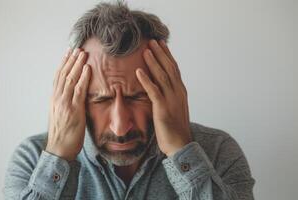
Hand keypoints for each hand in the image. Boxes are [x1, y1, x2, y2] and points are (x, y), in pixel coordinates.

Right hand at [46, 48, 90, 160]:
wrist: (59, 149)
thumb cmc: (61, 133)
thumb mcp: (60, 114)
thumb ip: (64, 102)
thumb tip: (72, 93)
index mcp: (54, 99)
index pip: (58, 76)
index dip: (63, 63)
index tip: (68, 52)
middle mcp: (57, 98)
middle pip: (64, 74)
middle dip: (71, 60)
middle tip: (77, 48)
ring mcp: (64, 103)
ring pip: (70, 79)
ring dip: (77, 65)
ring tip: (83, 53)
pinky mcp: (73, 110)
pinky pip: (78, 90)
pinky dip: (83, 78)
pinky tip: (87, 69)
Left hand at [136, 40, 191, 156]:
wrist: (180, 144)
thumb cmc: (175, 128)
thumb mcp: (174, 107)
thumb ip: (169, 95)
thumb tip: (161, 86)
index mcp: (180, 91)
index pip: (174, 69)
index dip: (167, 55)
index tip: (161, 44)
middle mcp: (178, 92)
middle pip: (169, 68)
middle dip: (160, 54)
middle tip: (152, 41)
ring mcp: (171, 99)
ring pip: (162, 76)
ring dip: (153, 62)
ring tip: (145, 50)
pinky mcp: (162, 108)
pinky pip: (153, 91)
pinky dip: (146, 80)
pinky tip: (139, 71)